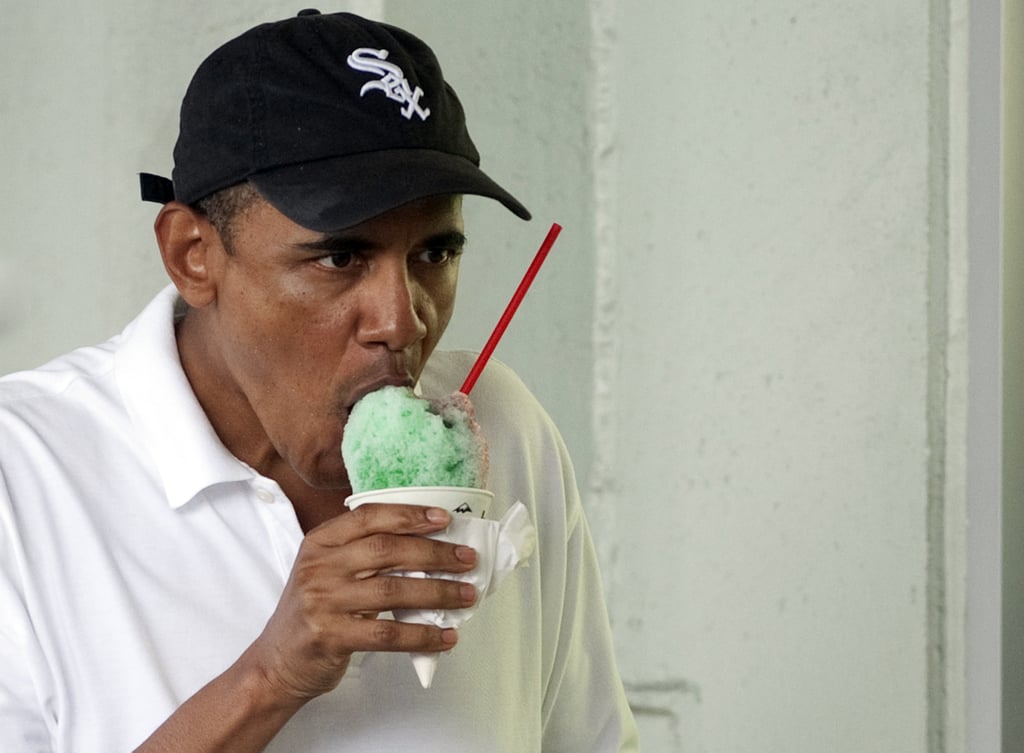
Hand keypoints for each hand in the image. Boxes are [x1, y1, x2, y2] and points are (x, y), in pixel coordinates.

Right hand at [249, 504, 477, 700]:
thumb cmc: (314, 612)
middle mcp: (320, 566)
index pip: (369, 517)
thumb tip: (429, 546)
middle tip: (467, 559)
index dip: (409, 515)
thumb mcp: (327, 571)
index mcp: (321, 542)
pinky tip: (445, 636)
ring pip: (393, 590)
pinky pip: (387, 633)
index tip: (444, 519)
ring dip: (438, 593)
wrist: (276, 662)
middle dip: (435, 554)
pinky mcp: (332, 636)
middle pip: (387, 550)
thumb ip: (364, 554)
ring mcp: (324, 601)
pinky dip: (422, 635)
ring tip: (467, 595)